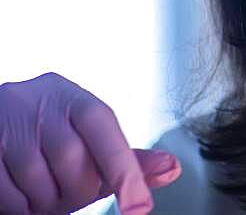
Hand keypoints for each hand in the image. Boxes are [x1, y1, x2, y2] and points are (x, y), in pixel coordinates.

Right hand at [0, 72, 180, 213]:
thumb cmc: (52, 141)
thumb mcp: (91, 145)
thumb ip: (128, 160)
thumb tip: (172, 168)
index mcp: (75, 99)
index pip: (106, 131)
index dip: (125, 171)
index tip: (139, 207)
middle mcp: (40, 100)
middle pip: (73, 162)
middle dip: (75, 190)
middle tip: (68, 194)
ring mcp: (7, 120)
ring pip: (37, 180)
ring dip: (44, 201)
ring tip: (43, 194)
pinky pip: (7, 194)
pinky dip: (18, 206)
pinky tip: (21, 197)